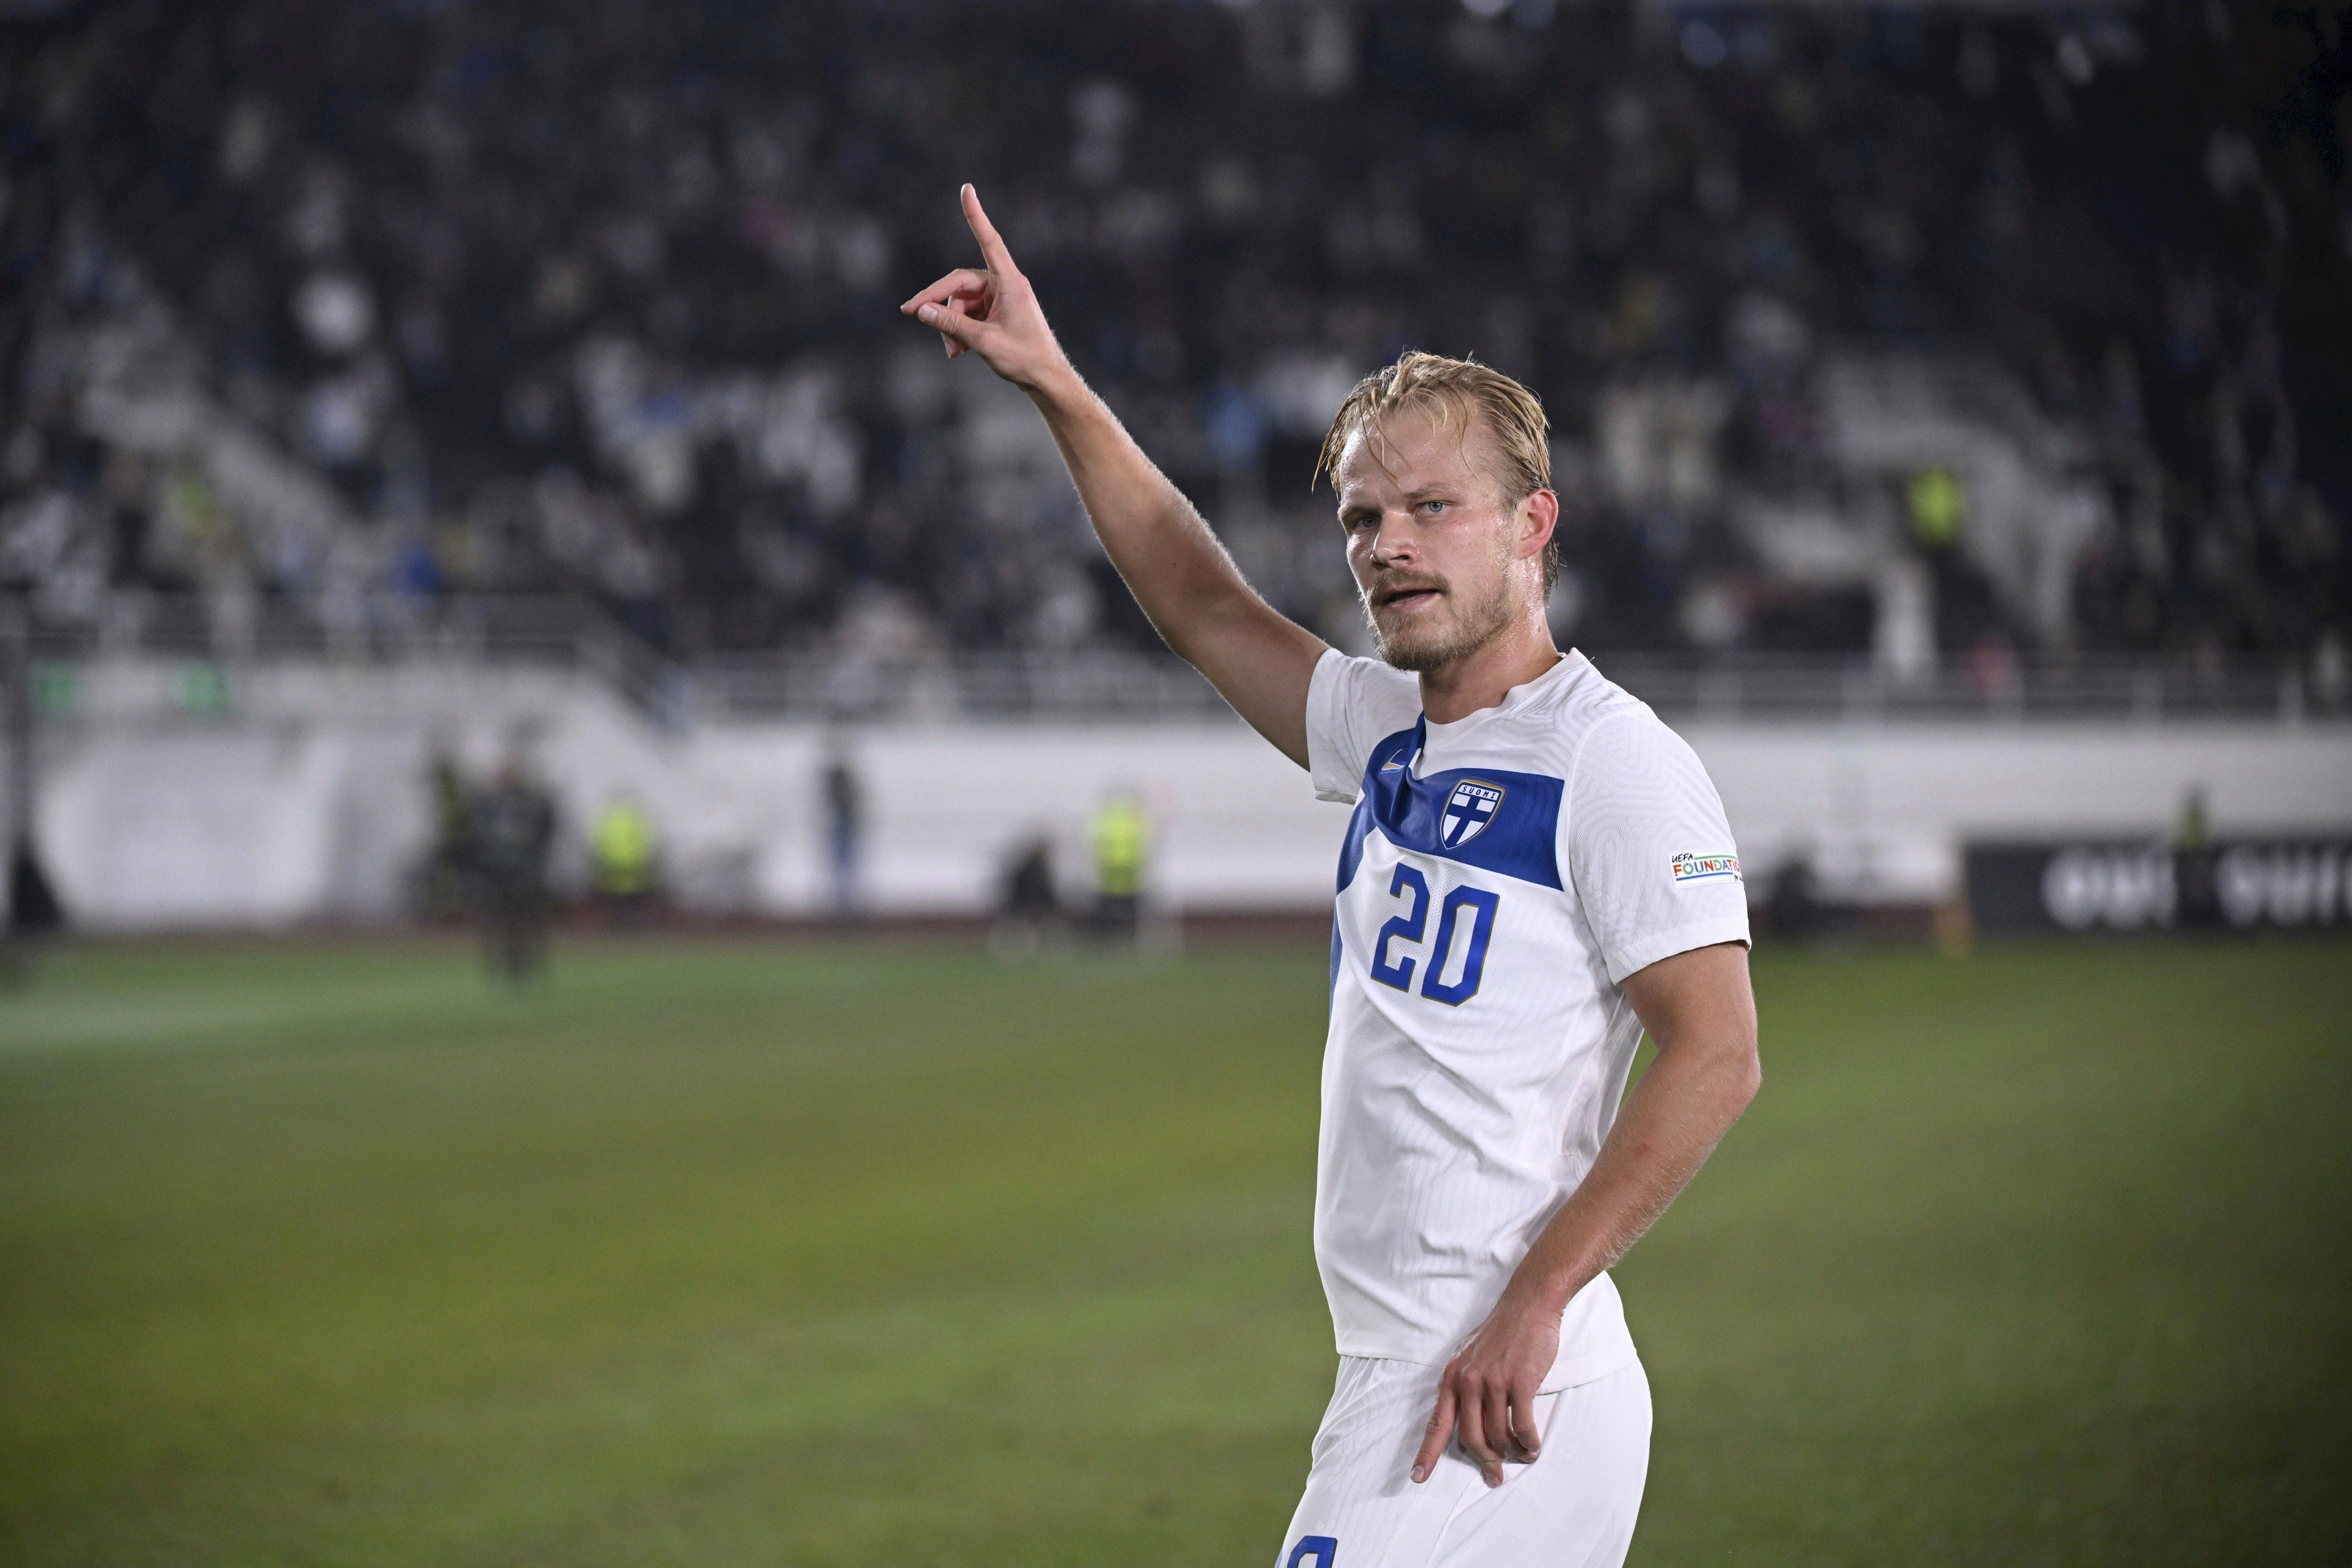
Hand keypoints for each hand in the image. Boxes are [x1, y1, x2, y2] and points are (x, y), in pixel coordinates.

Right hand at [899, 184, 1070, 394]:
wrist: (1046, 380)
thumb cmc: (1024, 359)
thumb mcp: (983, 342)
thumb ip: (951, 324)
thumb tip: (921, 310)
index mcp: (1009, 281)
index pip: (988, 240)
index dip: (975, 215)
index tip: (967, 189)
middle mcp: (1005, 284)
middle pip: (959, 283)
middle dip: (939, 304)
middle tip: (911, 313)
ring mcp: (1000, 298)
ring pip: (961, 302)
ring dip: (950, 324)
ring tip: (951, 351)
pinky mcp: (997, 311)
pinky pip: (969, 313)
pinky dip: (959, 329)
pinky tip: (958, 351)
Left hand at [1411, 1289, 1560, 1488]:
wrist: (1528, 1306)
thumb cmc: (1502, 1334)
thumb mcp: (1471, 1358)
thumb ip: (1467, 1388)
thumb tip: (1471, 1424)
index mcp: (1452, 1377)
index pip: (1436, 1422)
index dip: (1427, 1453)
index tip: (1418, 1477)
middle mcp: (1468, 1382)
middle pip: (1471, 1438)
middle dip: (1484, 1462)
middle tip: (1495, 1476)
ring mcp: (1494, 1382)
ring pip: (1499, 1435)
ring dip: (1512, 1452)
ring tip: (1523, 1454)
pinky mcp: (1520, 1383)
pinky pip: (1523, 1426)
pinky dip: (1529, 1441)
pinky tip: (1534, 1444)